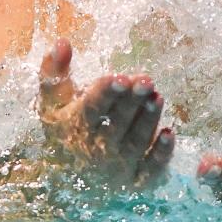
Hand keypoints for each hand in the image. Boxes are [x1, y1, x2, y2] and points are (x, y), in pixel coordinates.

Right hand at [38, 38, 173, 188]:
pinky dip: (160, 155)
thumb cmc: (65, 126)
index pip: (92, 108)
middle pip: (117, 123)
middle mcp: (96, 148)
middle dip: (132, 102)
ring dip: (147, 121)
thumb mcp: (52, 99)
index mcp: (75, 125)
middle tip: (146, 80)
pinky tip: (169, 134)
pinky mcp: (135, 179)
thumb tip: (62, 42)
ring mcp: (116, 166)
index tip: (119, 77)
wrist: (67, 176)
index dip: (105, 93)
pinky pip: (149, 169)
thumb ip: (54, 70)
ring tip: (158, 98)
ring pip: (135, 142)